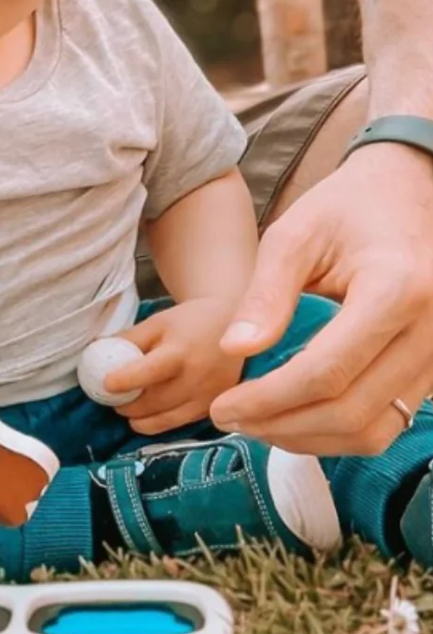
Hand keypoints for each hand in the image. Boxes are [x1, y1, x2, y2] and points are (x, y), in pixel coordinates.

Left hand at [103, 297, 245, 435]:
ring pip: (165, 420)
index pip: (148, 372)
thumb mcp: (156, 323)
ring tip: (126, 409)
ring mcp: (209, 398)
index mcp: (182, 352)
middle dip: (126, 405)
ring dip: (139, 418)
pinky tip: (146, 414)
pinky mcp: (214, 409)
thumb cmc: (188, 322)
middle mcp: (198, 378)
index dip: (124, 381)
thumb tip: (95, 354)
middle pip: (154, 402)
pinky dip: (158, 423)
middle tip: (111, 400)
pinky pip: (180, 424)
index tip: (104, 384)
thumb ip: (128, 340)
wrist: (235, 328)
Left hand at [208, 142, 432, 454]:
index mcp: (397, 288)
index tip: (222, 407)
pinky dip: (337, 433)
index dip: (268, 400)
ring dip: (308, 438)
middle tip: (229, 418)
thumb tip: (233, 349)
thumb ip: (265, 293)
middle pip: (351, 411)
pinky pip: (388, 421)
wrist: (402, 195)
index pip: (326, 371)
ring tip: (255, 423)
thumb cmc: (344, 209)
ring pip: (374, 429)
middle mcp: (432, 329)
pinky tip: (292, 418)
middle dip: (282, 425)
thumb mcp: (293, 234)